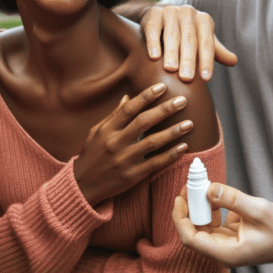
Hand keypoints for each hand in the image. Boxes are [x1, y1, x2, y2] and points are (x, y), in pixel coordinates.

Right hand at [73, 83, 192, 205]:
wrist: (82, 186)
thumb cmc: (91, 156)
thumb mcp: (96, 132)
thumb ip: (113, 116)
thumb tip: (128, 97)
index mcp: (107, 130)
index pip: (129, 108)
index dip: (146, 96)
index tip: (162, 86)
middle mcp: (115, 143)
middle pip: (144, 122)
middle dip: (165, 109)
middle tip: (182, 100)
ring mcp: (124, 160)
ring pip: (152, 142)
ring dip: (173, 132)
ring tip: (189, 123)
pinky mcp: (132, 176)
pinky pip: (155, 163)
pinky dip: (170, 155)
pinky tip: (183, 147)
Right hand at [141, 5, 237, 81]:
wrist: (161, 17)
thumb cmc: (186, 34)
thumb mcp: (201, 41)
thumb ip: (216, 51)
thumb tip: (234, 61)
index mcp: (203, 20)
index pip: (207, 42)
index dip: (207, 60)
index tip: (206, 78)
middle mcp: (189, 13)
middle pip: (190, 40)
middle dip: (188, 60)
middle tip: (186, 78)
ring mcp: (170, 11)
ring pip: (172, 35)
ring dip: (172, 53)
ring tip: (170, 69)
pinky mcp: (154, 14)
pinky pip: (154, 29)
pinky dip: (153, 43)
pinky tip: (154, 57)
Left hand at [173, 183, 272, 267]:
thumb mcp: (259, 211)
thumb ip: (232, 200)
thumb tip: (209, 189)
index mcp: (225, 254)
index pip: (190, 239)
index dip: (181, 218)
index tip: (180, 198)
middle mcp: (222, 251)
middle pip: (194, 230)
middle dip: (189, 207)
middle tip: (190, 184)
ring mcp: (226, 244)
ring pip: (203, 224)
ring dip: (200, 205)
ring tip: (200, 184)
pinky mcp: (230, 235)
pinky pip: (214, 220)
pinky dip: (212, 206)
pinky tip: (216, 193)